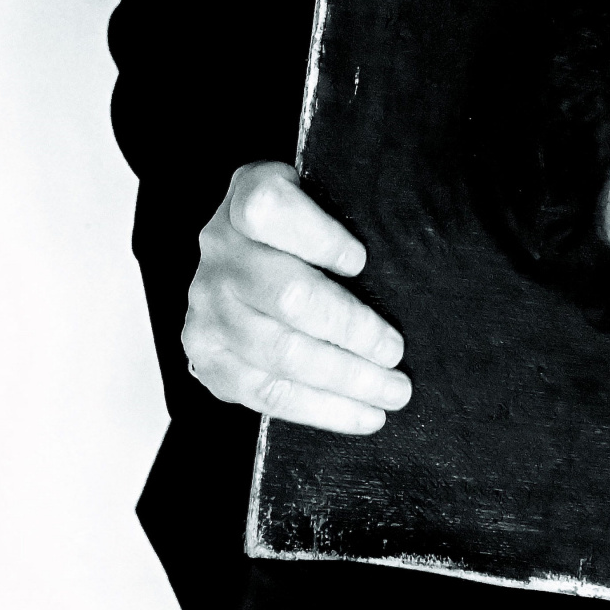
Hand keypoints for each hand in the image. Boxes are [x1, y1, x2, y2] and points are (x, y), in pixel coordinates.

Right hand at [182, 161, 411, 434]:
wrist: (242, 257)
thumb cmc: (301, 227)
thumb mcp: (319, 196)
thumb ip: (346, 212)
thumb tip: (402, 260)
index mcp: (246, 195)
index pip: (270, 210)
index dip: (318, 237)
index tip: (361, 262)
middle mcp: (219, 249)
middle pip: (287, 295)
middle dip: (352, 330)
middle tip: (396, 352)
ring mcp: (206, 306)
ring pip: (281, 354)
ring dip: (346, 380)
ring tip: (393, 391)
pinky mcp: (207, 356)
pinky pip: (267, 394)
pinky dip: (322, 410)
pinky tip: (363, 414)